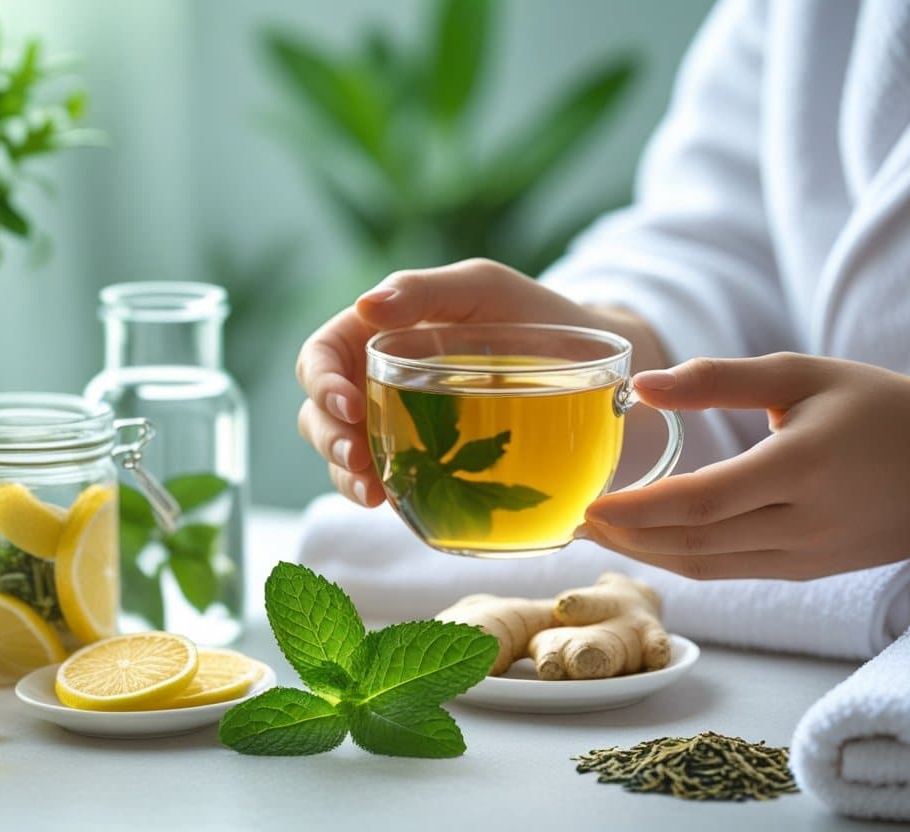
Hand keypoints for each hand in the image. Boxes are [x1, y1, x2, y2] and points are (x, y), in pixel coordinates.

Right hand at [295, 258, 663, 505]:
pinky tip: (391, 504)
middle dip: (327, 438)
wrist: (600, 369)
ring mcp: (399, 427)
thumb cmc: (538, 315)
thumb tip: (366, 306)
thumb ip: (425, 290)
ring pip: (344, 454)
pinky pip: (389, 483)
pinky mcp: (426, 466)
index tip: (348, 405)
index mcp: (379, 333)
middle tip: (355, 457)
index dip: (321, 382)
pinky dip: (381, 495)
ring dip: (344, 474)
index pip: (322, 356)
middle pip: (320, 412)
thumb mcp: (483, 289)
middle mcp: (379, 382)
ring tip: (371, 491)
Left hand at [580, 353, 909, 579]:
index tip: (586, 505)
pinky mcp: (810, 570)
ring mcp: (808, 555)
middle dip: (626, 538)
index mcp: (801, 468)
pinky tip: (649, 541)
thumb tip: (641, 387)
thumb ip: (716, 380)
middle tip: (574, 523)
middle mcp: (804, 523)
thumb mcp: (800, 375)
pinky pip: (731, 570)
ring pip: (708, 566)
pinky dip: (682, 559)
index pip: (700, 503)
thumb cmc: (876, 408)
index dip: (636, 510)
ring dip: (646, 554)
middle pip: (693, 544)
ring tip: (599, 534)